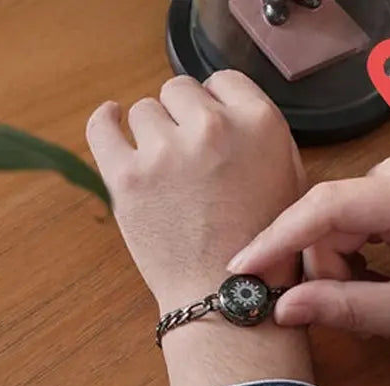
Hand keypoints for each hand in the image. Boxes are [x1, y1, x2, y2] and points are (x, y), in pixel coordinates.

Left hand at [86, 70, 305, 314]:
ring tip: (163, 176)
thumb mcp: (286, 179)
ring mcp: (166, 153)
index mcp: (258, 123)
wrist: (223, 299)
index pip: (220, 82)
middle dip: (180, 121)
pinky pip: (102, 127)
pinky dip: (104, 123)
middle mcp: (212, 129)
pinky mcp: (127, 178)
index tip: (205, 132)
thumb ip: (256, 134)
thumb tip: (223, 106)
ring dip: (150, 136)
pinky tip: (110, 122)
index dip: (211, 107)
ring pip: (143, 112)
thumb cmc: (259, 250)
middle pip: (178, 92)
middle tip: (186, 163)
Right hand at [228, 148, 389, 343]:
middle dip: (326, 271)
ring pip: (333, 224)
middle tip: (349, 316)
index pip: (327, 208)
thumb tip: (282, 309)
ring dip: (340, 269)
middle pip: (326, 219)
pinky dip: (352, 257)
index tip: (240, 270)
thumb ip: (345, 308)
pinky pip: (348, 221)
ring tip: (374, 303)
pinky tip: (376, 280)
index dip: (277, 239)